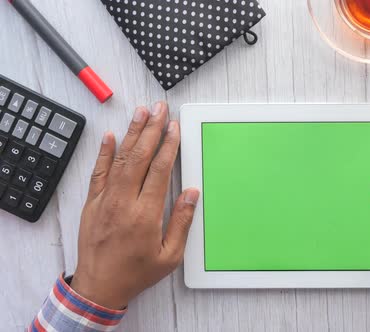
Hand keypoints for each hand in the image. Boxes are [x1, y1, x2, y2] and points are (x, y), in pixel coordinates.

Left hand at [71, 102, 199, 308]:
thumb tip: (191, 193)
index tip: (174, 128)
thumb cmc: (136, 272)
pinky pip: (98, 172)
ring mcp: (105, 200)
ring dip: (131, 133)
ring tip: (141, 113)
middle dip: (152, 130)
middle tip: (160, 109)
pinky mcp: (92, 202)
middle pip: (139, 157)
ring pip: (119, 159)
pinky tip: (110, 135)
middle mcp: (123, 202)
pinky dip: (104, 152)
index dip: (168, 146)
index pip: (159, 170)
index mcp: (145, 214)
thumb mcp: (169, 255)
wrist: (99, 286)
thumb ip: (181, 222)